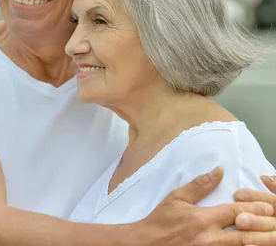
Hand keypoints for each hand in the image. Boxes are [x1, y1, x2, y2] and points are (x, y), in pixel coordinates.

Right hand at [135, 167, 275, 245]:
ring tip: (272, 239)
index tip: (269, 208)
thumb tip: (219, 171)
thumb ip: (199, 185)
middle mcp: (209, 238)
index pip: (236, 213)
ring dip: (258, 243)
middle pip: (246, 236)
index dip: (255, 210)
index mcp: (202, 219)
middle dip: (265, 231)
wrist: (145, 244)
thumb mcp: (176, 198)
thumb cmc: (160, 221)